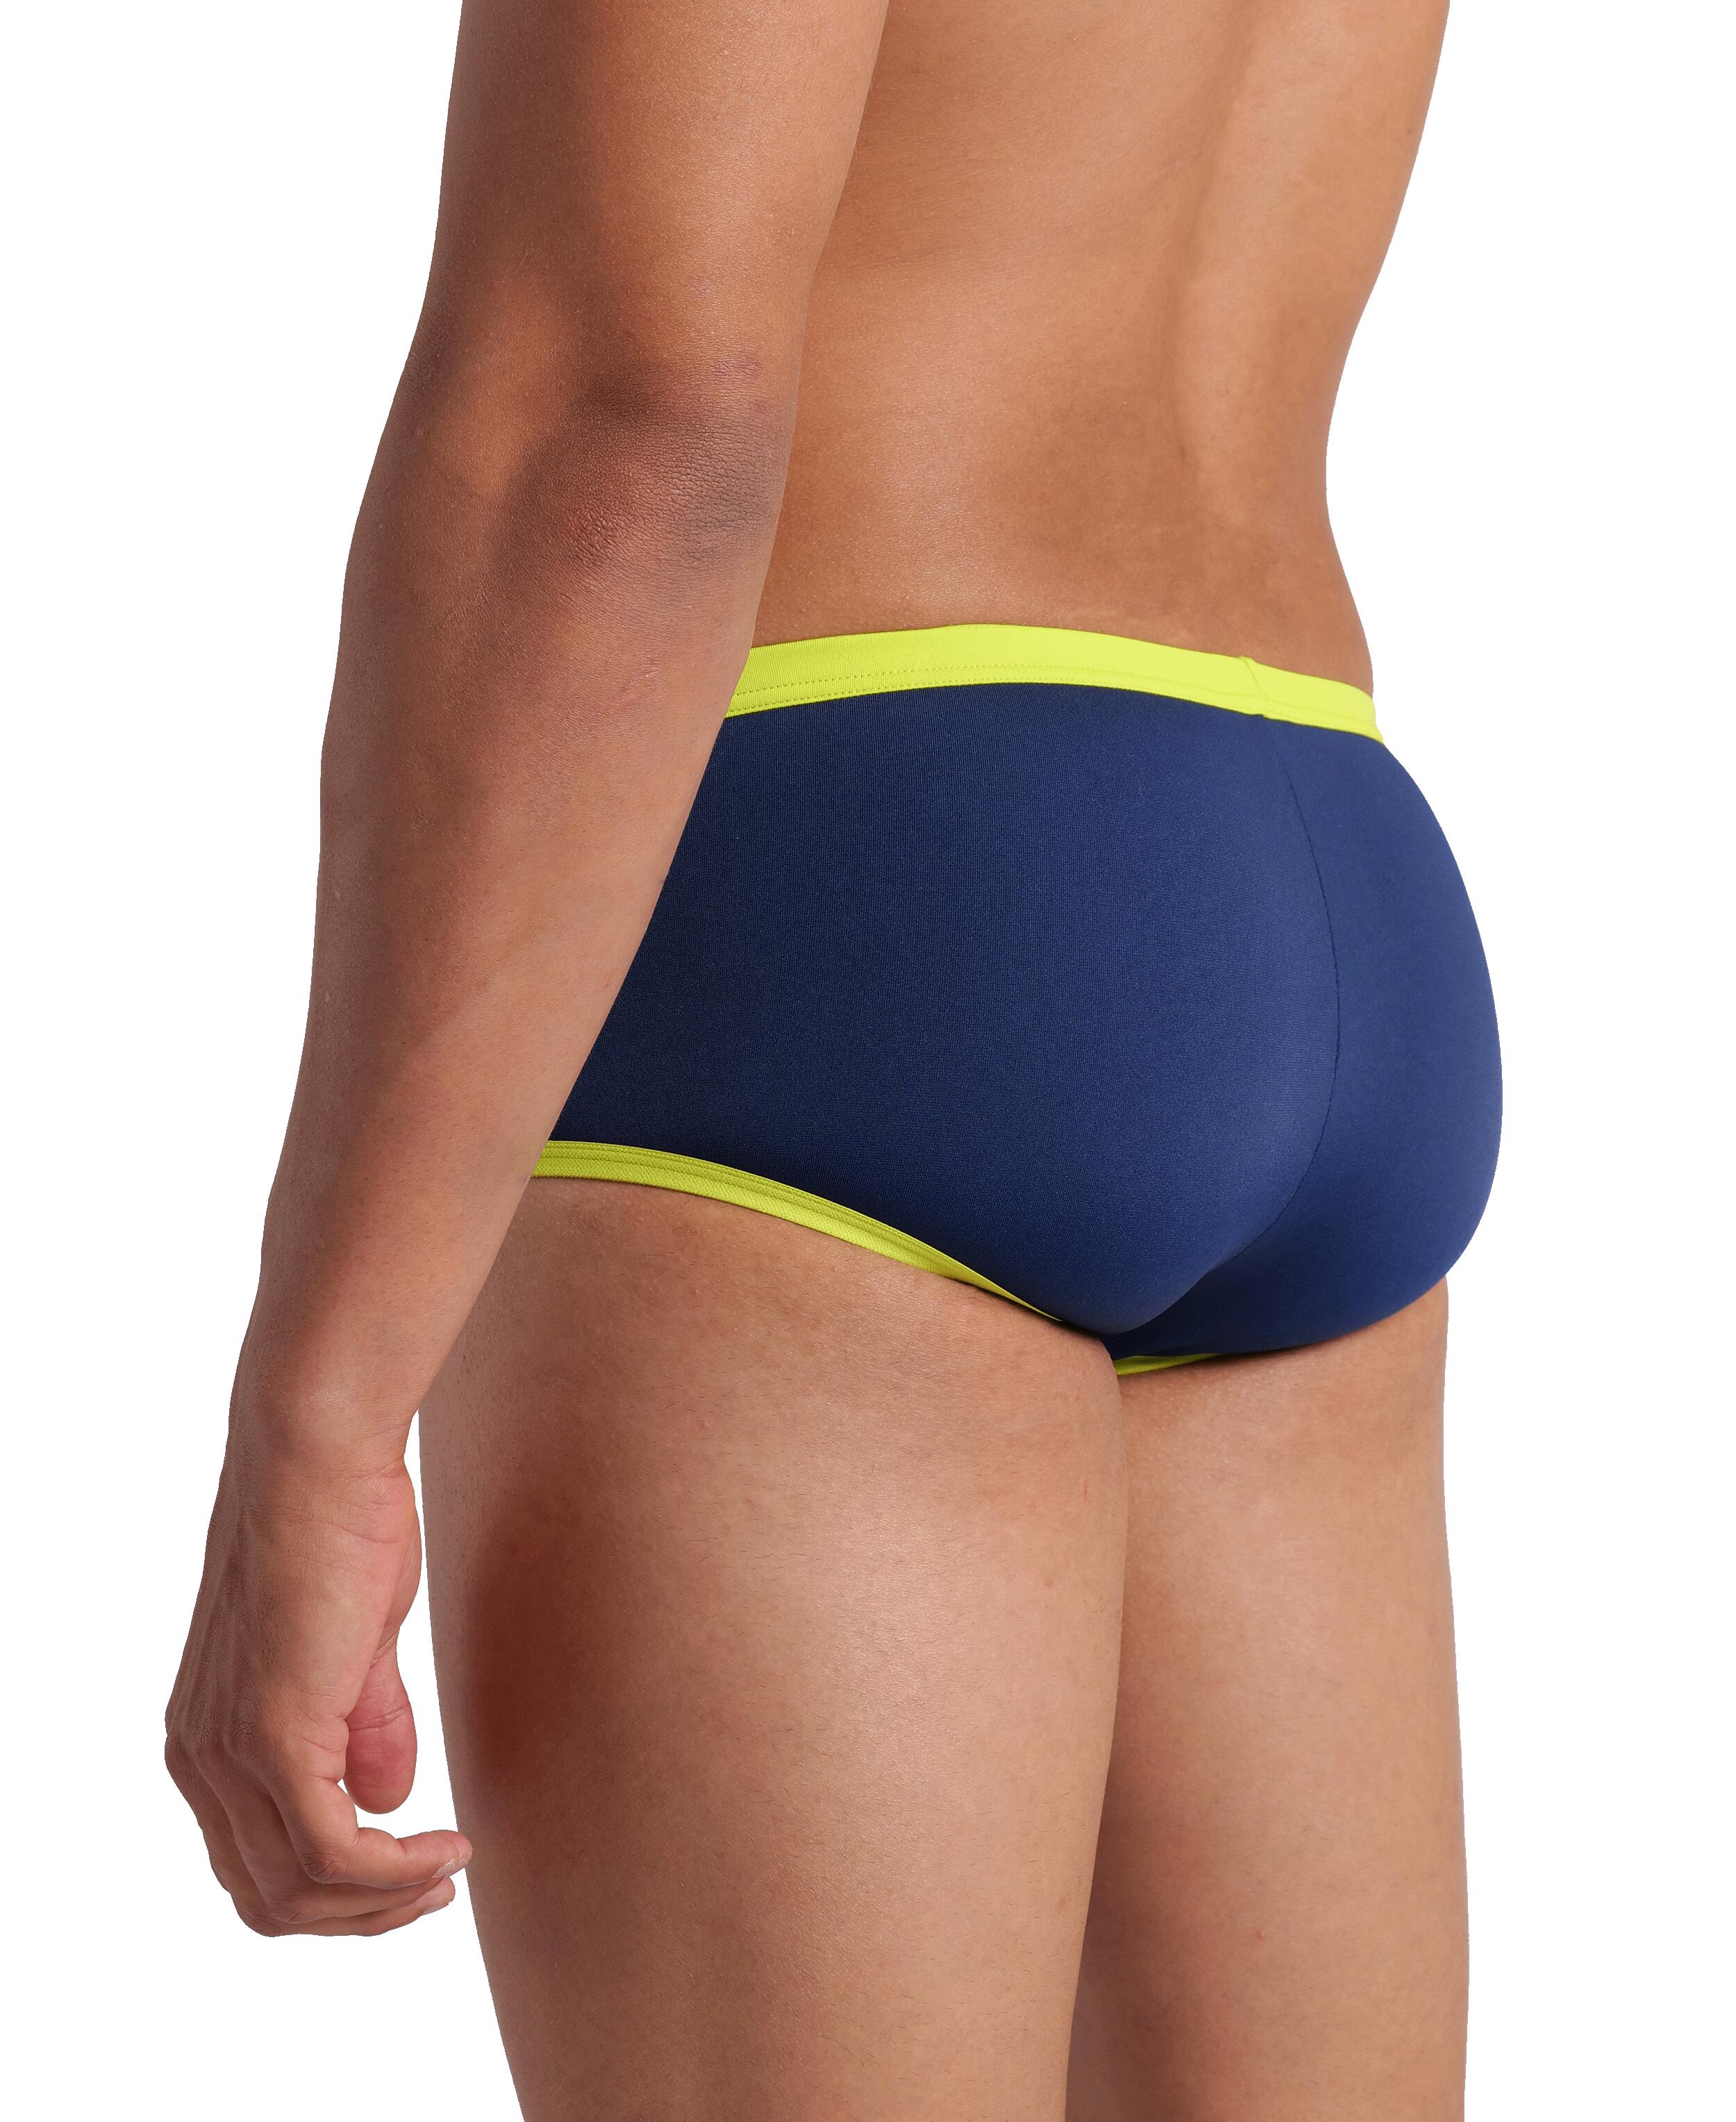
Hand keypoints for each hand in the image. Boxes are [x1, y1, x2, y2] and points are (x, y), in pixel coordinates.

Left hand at [166, 1441, 470, 1936]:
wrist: (317, 1455)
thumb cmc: (339, 1525)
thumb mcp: (354, 1645)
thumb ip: (364, 1723)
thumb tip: (387, 1801)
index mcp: (207, 1739)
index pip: (257, 1866)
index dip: (339, 1892)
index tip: (418, 1870)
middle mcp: (200, 1759)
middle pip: (270, 1898)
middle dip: (361, 1914)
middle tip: (439, 1889)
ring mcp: (228, 1750)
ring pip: (297, 1887)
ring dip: (383, 1900)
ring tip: (449, 1868)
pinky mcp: (270, 1732)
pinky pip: (329, 1848)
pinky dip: (393, 1867)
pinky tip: (445, 1845)